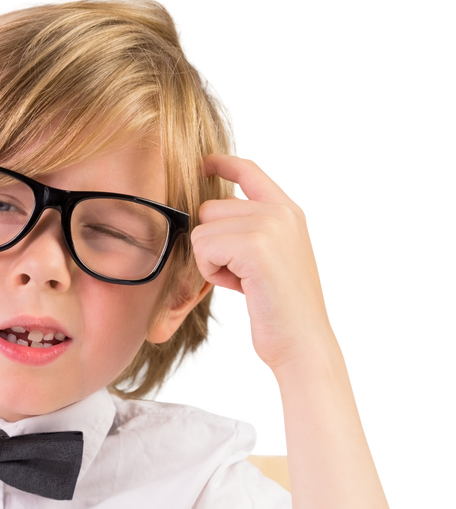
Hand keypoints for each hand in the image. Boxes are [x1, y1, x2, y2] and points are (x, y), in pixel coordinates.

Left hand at [190, 154, 335, 374]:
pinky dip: (211, 273)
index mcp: (290, 211)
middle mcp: (282, 211)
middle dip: (213, 244)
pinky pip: (204, 247)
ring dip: (211, 262)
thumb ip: (250, 231)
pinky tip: (238, 288)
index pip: (249, 168)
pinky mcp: (255, 245)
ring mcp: (270, 224)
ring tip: (242, 283)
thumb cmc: (283, 312)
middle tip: (239, 274)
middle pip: (211, 206)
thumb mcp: (272, 260)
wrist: (304, 344)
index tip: (203, 165)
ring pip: (203, 229)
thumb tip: (208, 215)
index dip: (221, 164)